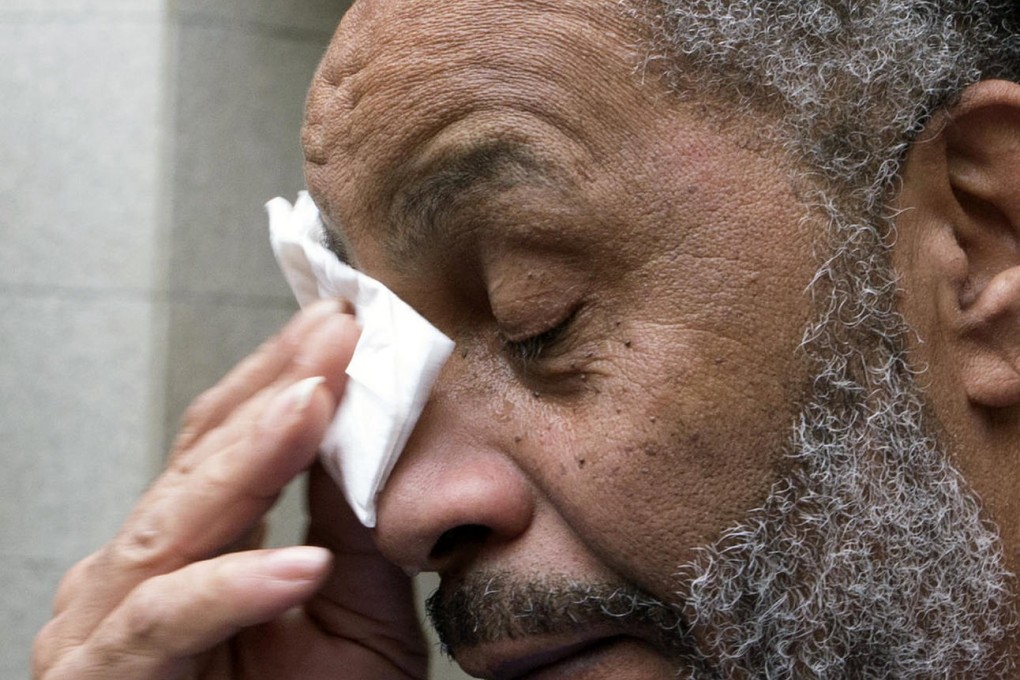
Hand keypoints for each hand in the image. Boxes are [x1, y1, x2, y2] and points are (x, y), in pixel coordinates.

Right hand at [32, 299, 428, 678]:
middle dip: (269, 391)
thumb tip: (379, 431)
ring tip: (315, 405)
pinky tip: (296, 566)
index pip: (231, 439)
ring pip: (171, 526)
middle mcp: (137, 574)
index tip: (350, 323)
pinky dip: (229, 591)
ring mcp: (107, 627)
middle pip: (196, 459)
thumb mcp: (353, 617)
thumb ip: (356, 529)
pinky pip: (163, 628)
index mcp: (195, 548)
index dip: (286, 377)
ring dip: (246, 460)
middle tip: (337, 333)